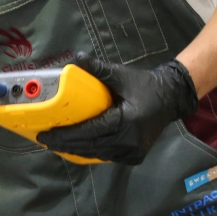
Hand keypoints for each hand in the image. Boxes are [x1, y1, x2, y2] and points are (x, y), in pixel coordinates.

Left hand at [38, 54, 197, 164]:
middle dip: (65, 144)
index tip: (46, 135)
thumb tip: (76, 58)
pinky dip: (91, 152)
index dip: (66, 135)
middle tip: (45, 140)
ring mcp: (132, 152)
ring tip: (56, 144)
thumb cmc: (144, 86)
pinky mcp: (134, 157)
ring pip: (97, 154)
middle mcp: (129, 141)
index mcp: (126, 121)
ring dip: (76, 150)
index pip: (89, 131)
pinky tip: (75, 148)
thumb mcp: (122, 75)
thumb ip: (99, 68)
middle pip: (90, 146)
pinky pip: (107, 156)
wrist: (171, 98)